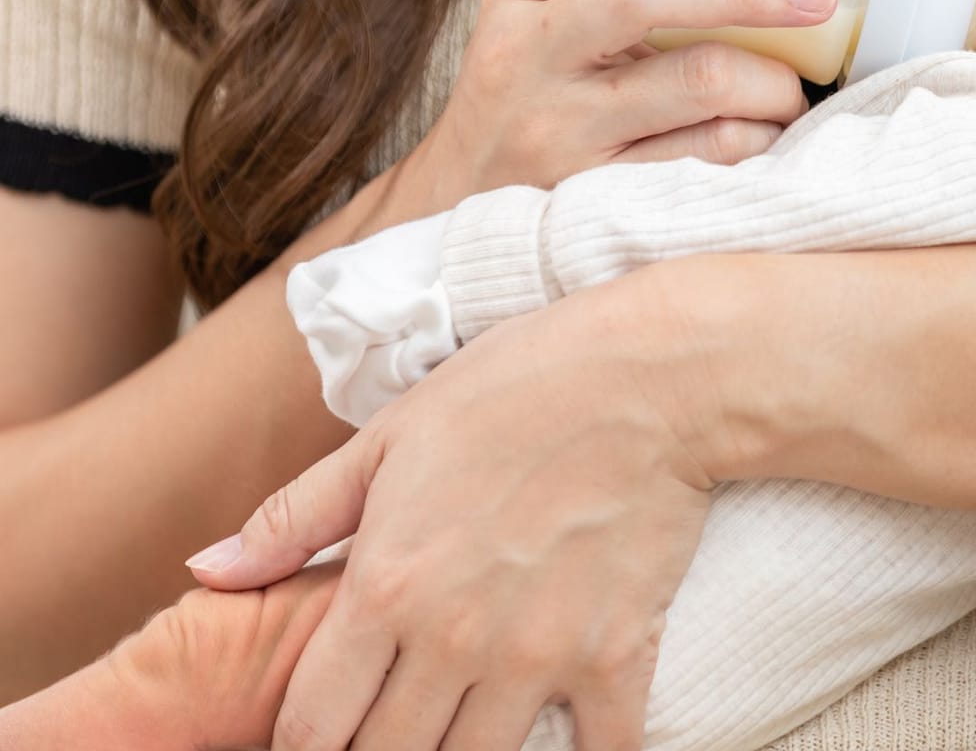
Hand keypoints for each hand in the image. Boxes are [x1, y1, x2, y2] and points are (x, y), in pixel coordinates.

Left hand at [186, 275, 717, 750]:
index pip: (312, 727)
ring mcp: (538, 657)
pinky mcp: (616, 657)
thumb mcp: (389, 436)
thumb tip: (208, 572)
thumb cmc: (517, 388)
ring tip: (459, 728)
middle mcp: (453, 639)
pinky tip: (563, 739)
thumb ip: (296, 516)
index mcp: (385, 588)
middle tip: (390, 725)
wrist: (652, 378)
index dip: (303, 745)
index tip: (320, 733)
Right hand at [393, 0, 837, 221]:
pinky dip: (757, 140)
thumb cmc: (526, 101)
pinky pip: (710, 156)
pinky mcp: (596, 194)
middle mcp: (528, 52)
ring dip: (771, 82)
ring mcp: (559, 128)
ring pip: (699, 83)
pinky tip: (764, 137)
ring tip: (790, 88)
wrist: (452, 213)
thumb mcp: (540, 23)